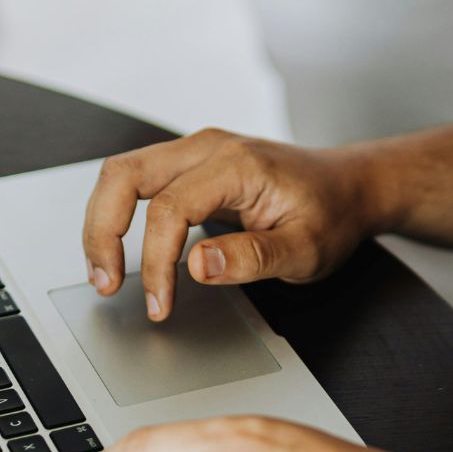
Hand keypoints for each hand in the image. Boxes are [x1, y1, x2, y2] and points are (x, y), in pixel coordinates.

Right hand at [83, 128, 382, 320]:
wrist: (349, 187)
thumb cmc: (331, 214)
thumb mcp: (306, 248)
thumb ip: (253, 258)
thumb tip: (197, 265)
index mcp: (237, 164)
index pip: (170, 208)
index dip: (155, 261)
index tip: (160, 304)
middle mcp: (209, 147)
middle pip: (124, 175)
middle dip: (103, 232)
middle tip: (105, 283)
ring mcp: (197, 152)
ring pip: (122, 173)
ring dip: (103, 222)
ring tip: (105, 274)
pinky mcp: (191, 166)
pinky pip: (138, 182)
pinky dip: (118, 215)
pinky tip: (122, 254)